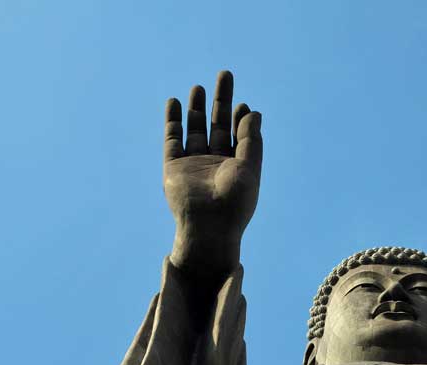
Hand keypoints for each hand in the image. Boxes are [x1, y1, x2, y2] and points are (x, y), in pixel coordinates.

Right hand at [163, 70, 262, 280]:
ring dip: (196, 108)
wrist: (208, 226)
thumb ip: (251, 139)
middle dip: (221, 102)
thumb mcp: (250, 168)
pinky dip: (173, 120)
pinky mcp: (173, 167)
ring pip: (195, 129)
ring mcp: (193, 165)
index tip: (243, 104)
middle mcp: (215, 164)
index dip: (241, 118)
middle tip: (225, 75)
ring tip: (199, 87)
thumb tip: (254, 111)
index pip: (239, 136)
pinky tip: (175, 101)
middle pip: (218, 125)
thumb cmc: (235, 202)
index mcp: (237, 167)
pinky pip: (172, 139)